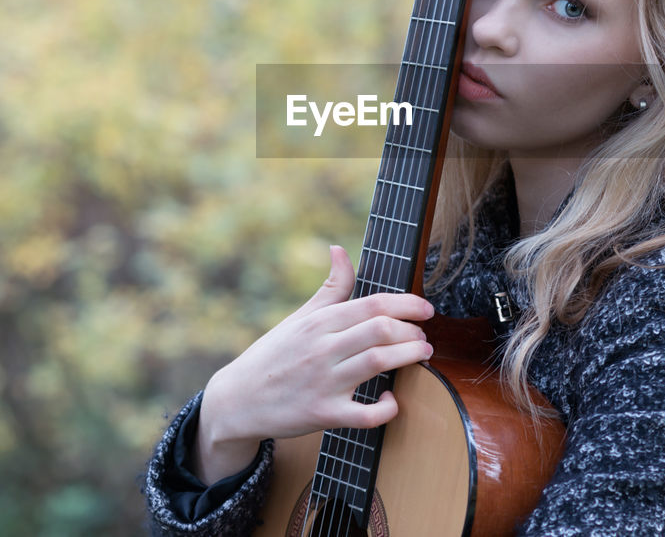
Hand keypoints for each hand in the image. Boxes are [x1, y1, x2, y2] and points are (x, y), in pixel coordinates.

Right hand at [193, 244, 435, 483]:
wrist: (237, 400)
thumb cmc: (274, 355)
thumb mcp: (299, 317)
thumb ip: (330, 287)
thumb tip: (340, 249)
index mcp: (320, 321)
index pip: (374, 304)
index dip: (408, 304)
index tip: (427, 309)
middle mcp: (323, 348)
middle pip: (381, 329)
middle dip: (412, 331)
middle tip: (424, 337)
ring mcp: (324, 382)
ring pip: (378, 362)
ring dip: (409, 357)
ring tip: (421, 356)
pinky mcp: (324, 415)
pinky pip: (364, 414)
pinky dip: (386, 408)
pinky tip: (391, 399)